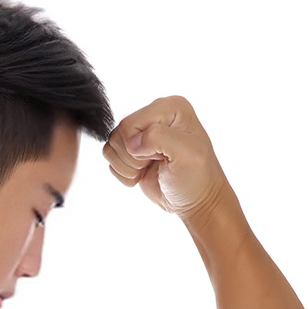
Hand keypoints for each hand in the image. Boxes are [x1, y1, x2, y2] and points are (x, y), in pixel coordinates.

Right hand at [102, 96, 228, 216]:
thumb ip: (160, 138)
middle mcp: (155, 114)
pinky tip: (142, 174)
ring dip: (126, 166)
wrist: (194, 201)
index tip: (161, 158)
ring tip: (147, 169)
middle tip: (154, 164)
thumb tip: (133, 143)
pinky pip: (111, 158)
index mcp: (171, 107)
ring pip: (112, 145)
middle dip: (132, 157)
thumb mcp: (187, 154)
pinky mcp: (132, 150)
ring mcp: (142, 132)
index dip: (139, 148)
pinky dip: (123, 173)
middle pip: (119, 134)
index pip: (130, 124)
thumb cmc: (196, 179)